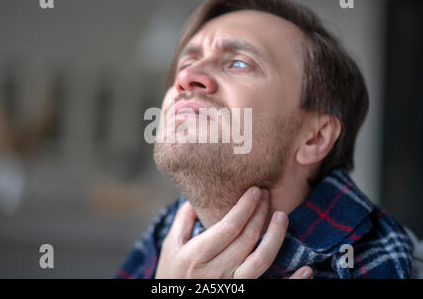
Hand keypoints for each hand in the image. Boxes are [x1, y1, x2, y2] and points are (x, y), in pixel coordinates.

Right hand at [155, 187, 312, 278]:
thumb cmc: (171, 275)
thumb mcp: (171, 248)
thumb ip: (183, 222)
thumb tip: (195, 197)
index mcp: (197, 256)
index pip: (228, 226)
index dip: (245, 207)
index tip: (255, 190)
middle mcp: (216, 272)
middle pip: (247, 238)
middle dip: (260, 212)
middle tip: (267, 193)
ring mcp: (231, 287)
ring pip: (261, 260)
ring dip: (275, 236)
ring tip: (282, 216)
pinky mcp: (242, 296)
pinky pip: (271, 289)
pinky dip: (292, 282)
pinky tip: (306, 269)